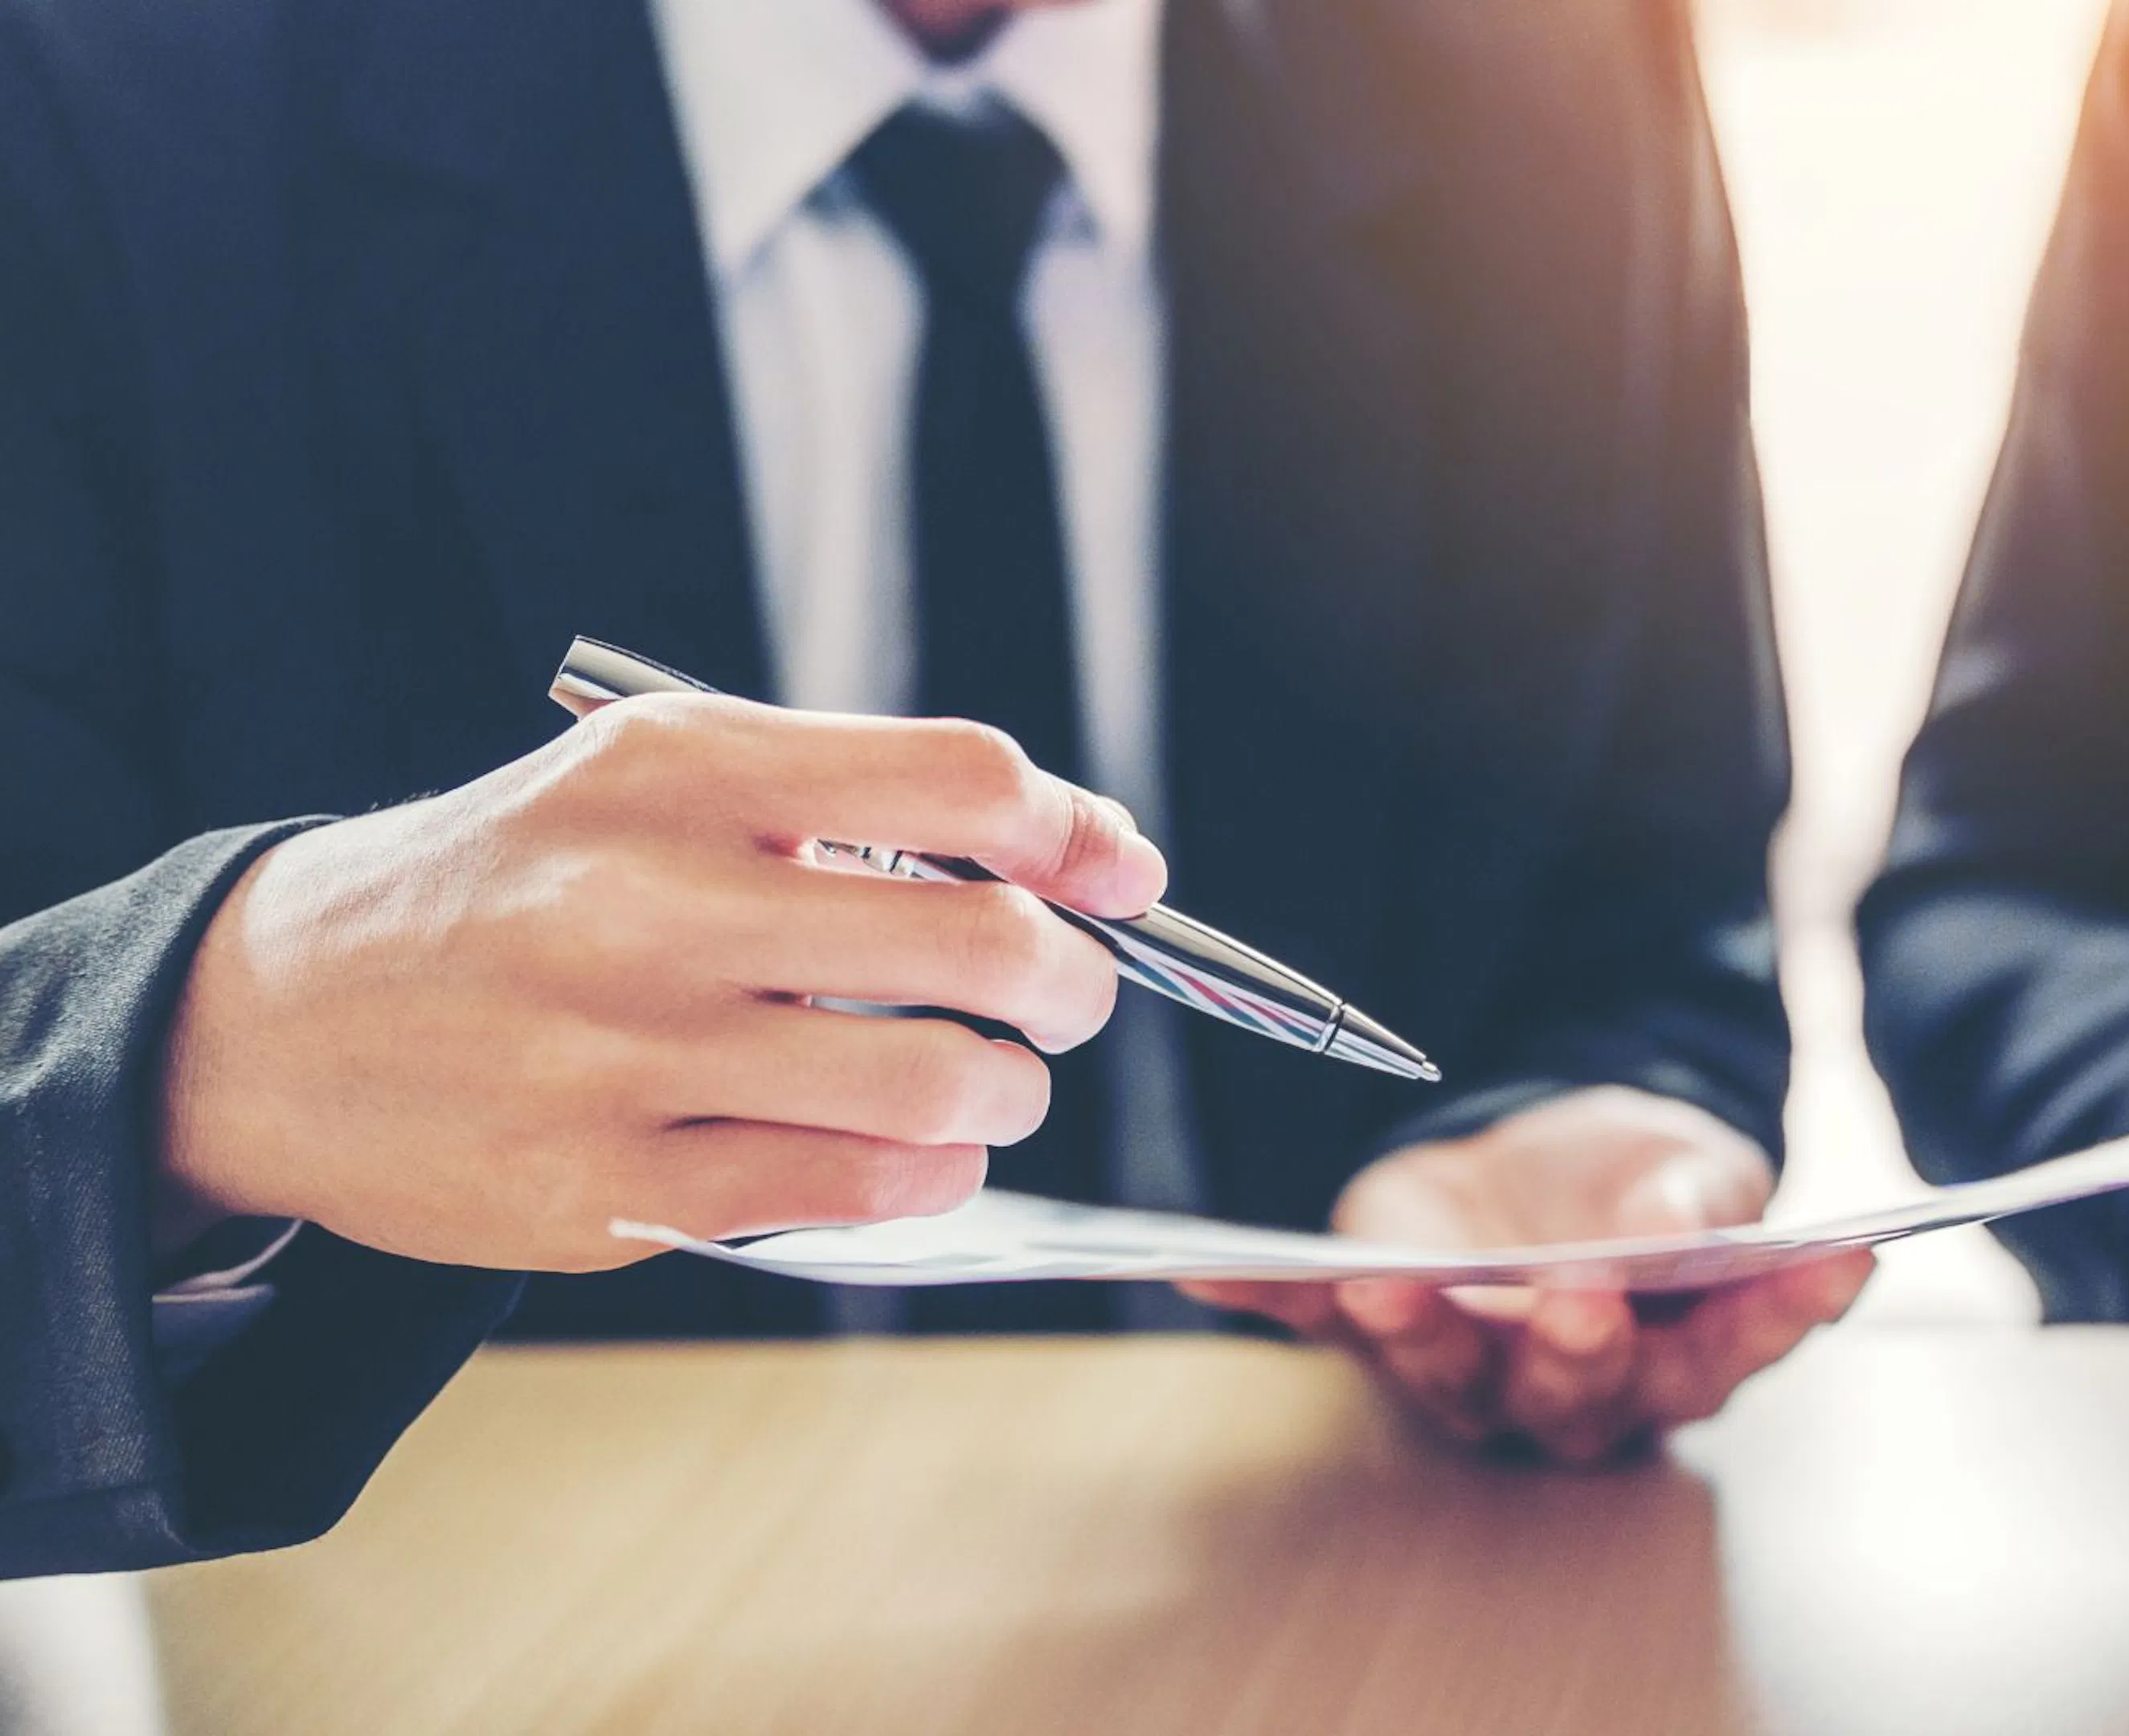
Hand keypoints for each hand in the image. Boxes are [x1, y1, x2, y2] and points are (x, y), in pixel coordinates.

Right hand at [157, 692, 1164, 1270]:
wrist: (282, 1015)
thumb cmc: (524, 885)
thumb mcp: (665, 780)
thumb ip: (868, 799)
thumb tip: (1099, 851)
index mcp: (681, 769)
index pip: (959, 777)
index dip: (1077, 831)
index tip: (1116, 874)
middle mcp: (652, 901)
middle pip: (982, 941)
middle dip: (1074, 982)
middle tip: (1066, 997)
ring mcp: (626, 1055)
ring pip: (936, 1085)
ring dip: (1010, 1091)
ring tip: (989, 1081)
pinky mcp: (608, 1190)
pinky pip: (853, 1192)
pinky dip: (931, 1175)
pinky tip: (917, 1151)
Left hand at [1183, 1087, 1868, 1463]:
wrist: (1544, 1158)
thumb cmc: (1636, 1182)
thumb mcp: (1685, 1161)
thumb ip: (1699, 1194)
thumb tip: (1684, 1217)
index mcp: (1677, 1348)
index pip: (1737, 1346)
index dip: (1780, 1316)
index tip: (1832, 1264)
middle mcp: (1574, 1384)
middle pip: (1585, 1393)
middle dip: (1582, 1348)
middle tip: (1583, 1298)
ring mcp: (1473, 1362)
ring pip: (1452, 1376)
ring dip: (1424, 1339)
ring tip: (1399, 1292)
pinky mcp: (1382, 1320)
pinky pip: (1315, 1321)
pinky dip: (1264, 1296)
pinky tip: (1207, 1271)